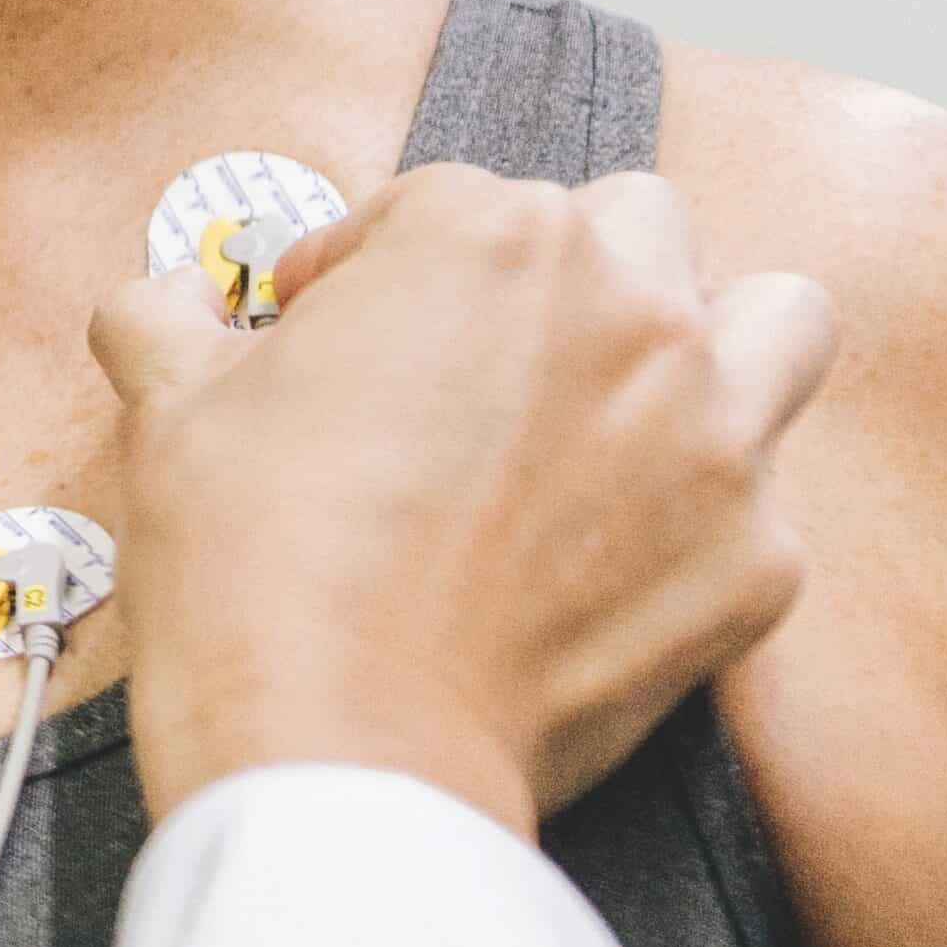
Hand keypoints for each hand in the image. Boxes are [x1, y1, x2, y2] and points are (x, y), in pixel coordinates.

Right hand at [85, 167, 837, 833]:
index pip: (442, 201)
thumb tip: (168, 305)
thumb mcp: (170, 409)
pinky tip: (616, 559)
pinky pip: (766, 500)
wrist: (341, 745)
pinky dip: (703, 517)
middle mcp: (632, 309)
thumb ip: (172, 319)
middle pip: (629, 226)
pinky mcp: (754, 561)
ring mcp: (718, 436)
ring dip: (712, 343)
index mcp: (492, 239)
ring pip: (778, 320)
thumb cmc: (258, 568)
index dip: (368, 270)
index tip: (336, 335)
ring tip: (628, 408)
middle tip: (478, 363)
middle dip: (555, 279)